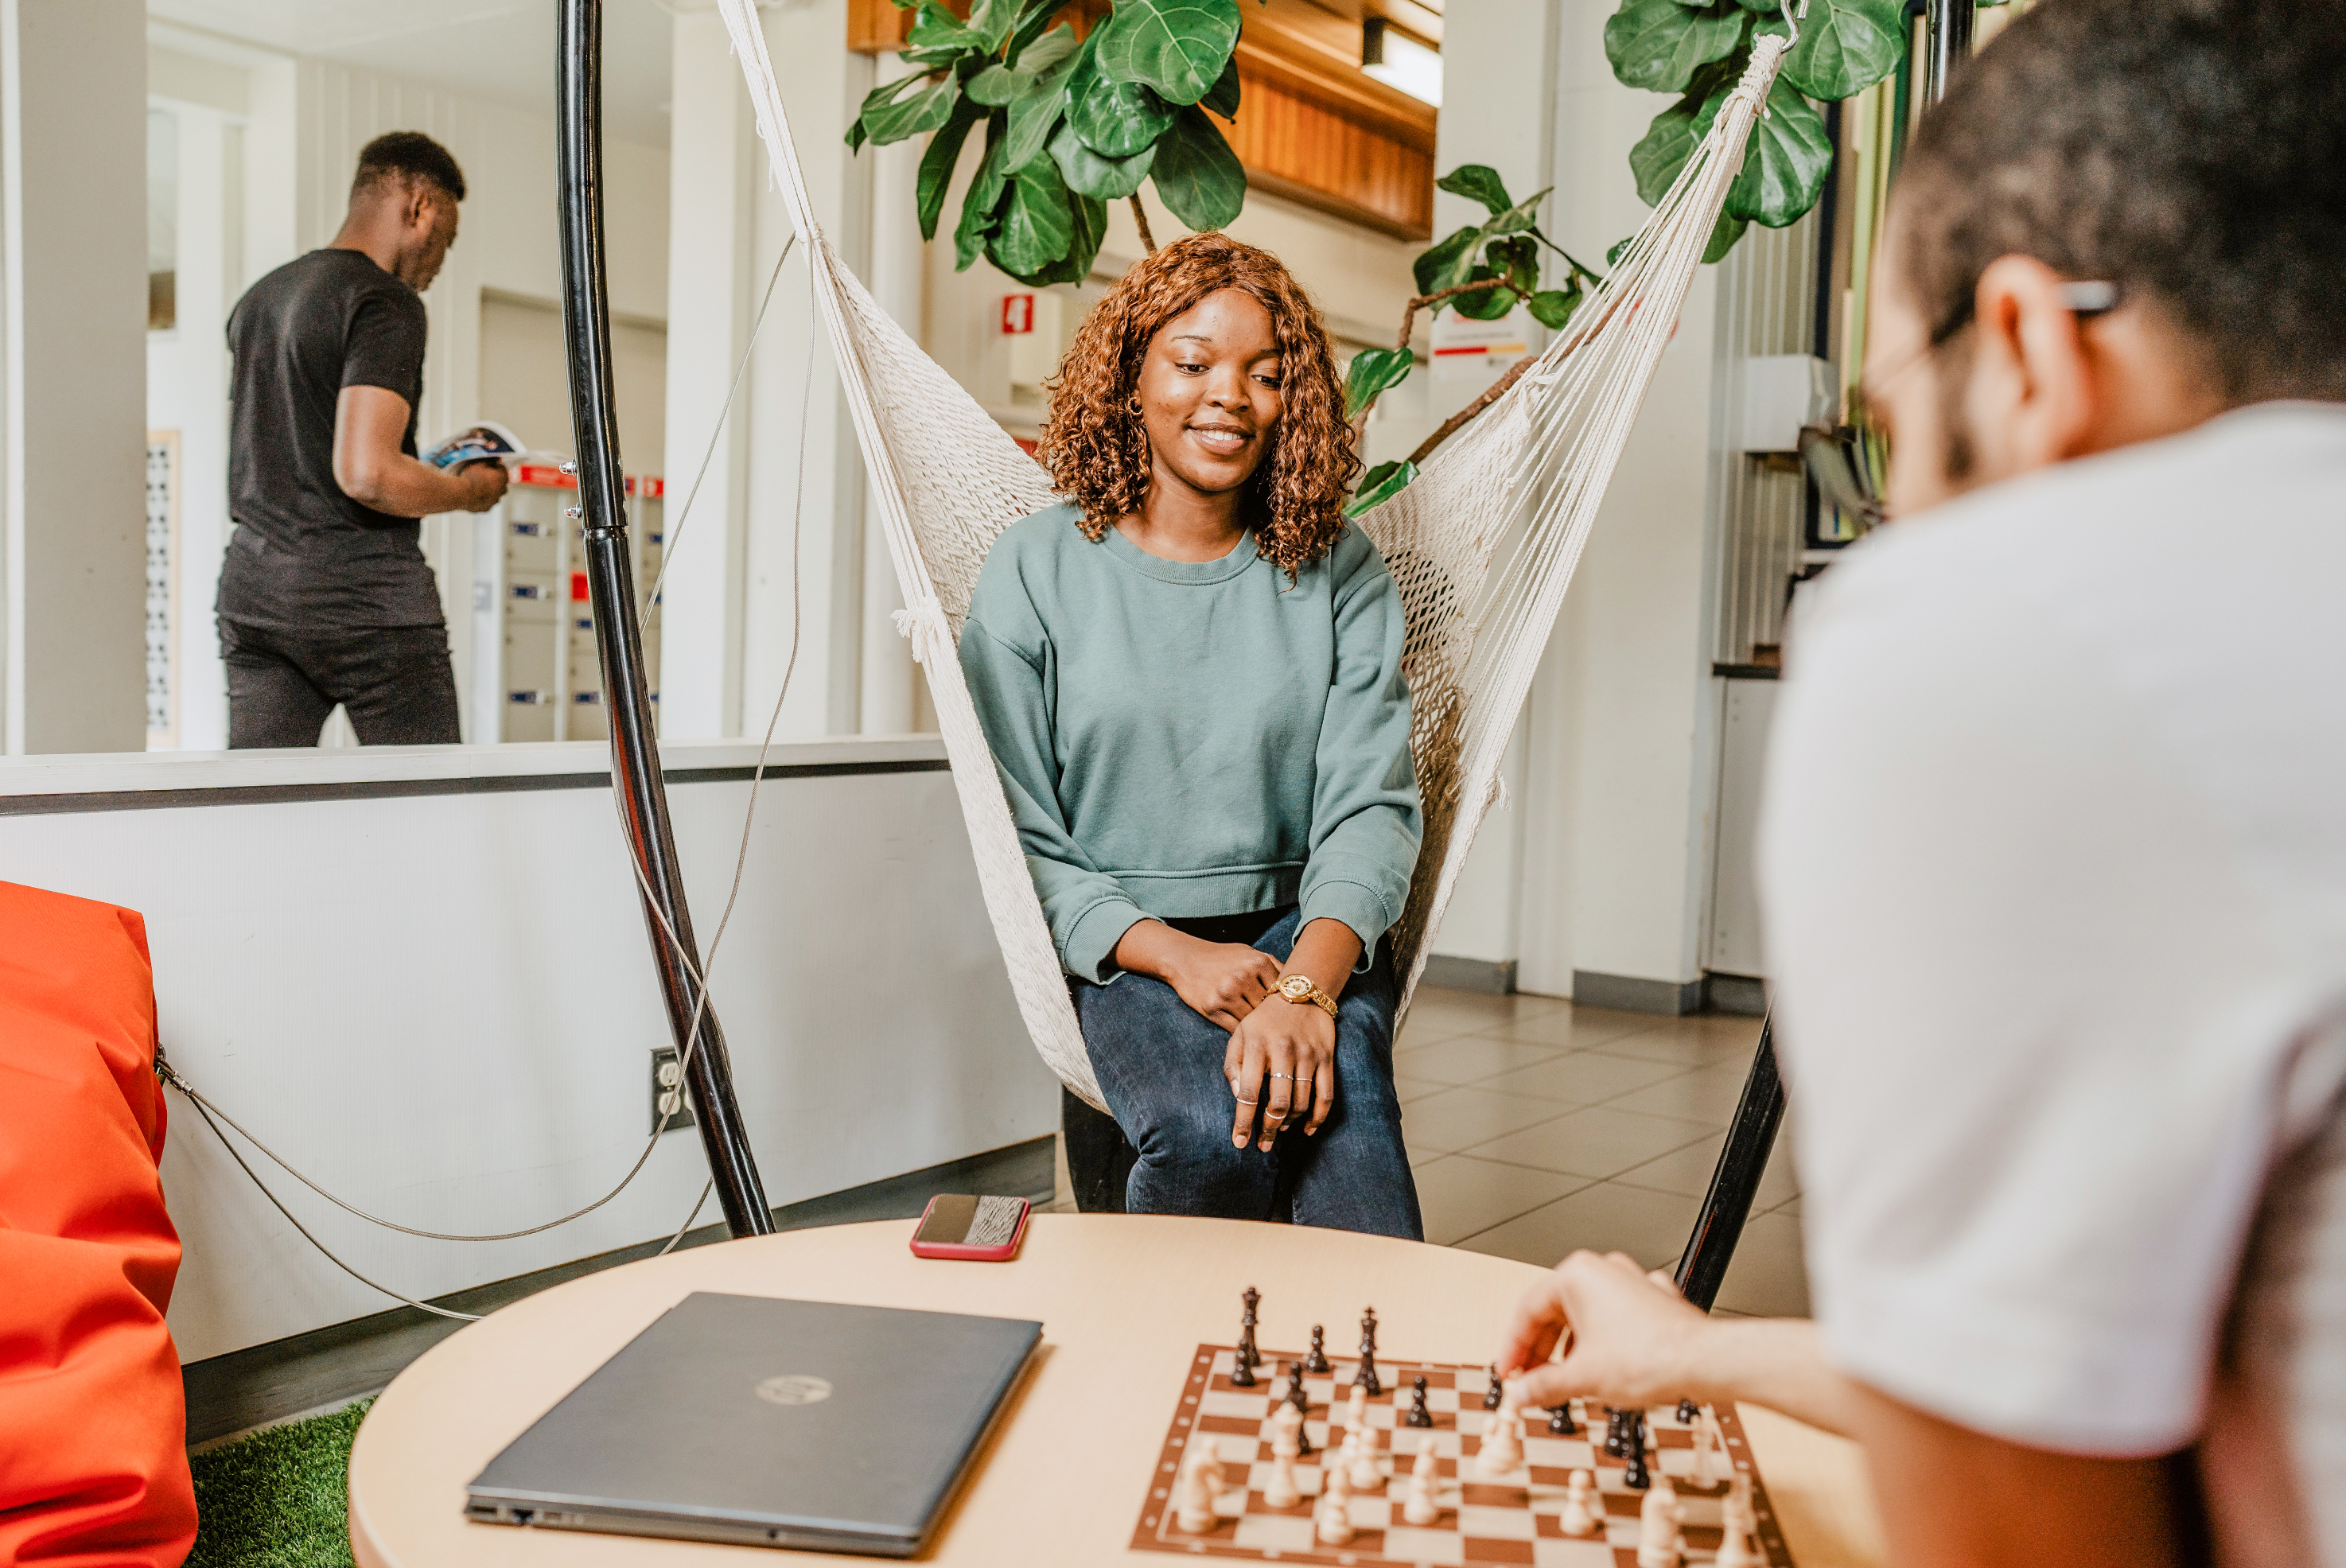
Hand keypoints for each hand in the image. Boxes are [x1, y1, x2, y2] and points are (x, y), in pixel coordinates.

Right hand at [459, 461, 509, 510]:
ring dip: (491, 491)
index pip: (503, 470)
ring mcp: (494, 500)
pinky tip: (474, 496)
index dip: (495, 467)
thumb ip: (490, 461)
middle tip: (485, 476)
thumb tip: (497, 459)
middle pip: (502, 484)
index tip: (489, 466)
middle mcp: (502, 490)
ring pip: (496, 495)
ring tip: (479, 487)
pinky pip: (487, 503)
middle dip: (496, 480)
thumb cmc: (470, 476)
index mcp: (502, 477)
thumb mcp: (479, 463)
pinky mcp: (486, 508)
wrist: (461, 493)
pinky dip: (483, 499)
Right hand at [1121, 923, 1281, 1032]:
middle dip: (1274, 1022)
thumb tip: (1302, 986)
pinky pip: (1234, 1029)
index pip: (1282, 992)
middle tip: (1281, 1033)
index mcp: (1257, 962)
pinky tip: (1247, 1036)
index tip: (1291, 1018)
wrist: (1185, 958)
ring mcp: (1226, 994)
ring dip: (1258, 1031)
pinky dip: (1242, 1035)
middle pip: (1269, 1009)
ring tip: (1265, 1038)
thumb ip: (1274, 967)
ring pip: (1253, 1022)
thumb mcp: (1250, 953)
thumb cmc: (1223, 957)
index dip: (1288, 1007)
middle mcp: (1242, 977)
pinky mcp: (1212, 1008)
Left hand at [1223, 990, 1336, 1148]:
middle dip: (1269, 1129)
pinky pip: (1325, 1095)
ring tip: (1280, 1129)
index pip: (1248, 1092)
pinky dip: (1318, 1117)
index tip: (1239, 1143)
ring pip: (1301, 1102)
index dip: (1243, 1121)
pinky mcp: (1326, 1058)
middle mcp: (1282, 1051)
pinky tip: (1308, 1129)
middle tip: (1263, 1144)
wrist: (1302, 993)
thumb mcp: (1240, 1034)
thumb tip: (1237, 1097)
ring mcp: (1307, 1055)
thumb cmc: (1264, 1020)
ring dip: (1289, 1123)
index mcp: (1256, 1046)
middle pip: (1278, 1103)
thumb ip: (1232, 1065)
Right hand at [1496, 1250, 1710, 1412]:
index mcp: (1577, 1276)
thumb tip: (1521, 1394)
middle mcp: (1603, 1271)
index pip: (1528, 1310)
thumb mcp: (1581, 1377)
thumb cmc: (1652, 1356)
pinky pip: (1615, 1321)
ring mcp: (1630, 1283)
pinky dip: (1601, 1344)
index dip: (1513, 1347)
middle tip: (1530, 1379)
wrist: (1704, 1362)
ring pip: (1586, 1315)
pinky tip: (1602, 1369)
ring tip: (1564, 1379)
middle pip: (1556, 1311)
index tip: (1509, 1372)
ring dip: (1569, 1348)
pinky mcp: (1652, 1301)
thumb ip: (1542, 1385)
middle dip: (1541, 1350)